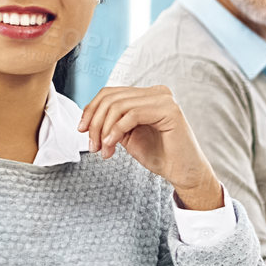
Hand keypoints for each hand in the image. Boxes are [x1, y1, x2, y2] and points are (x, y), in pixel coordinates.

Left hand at [78, 86, 221, 209]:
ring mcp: (165, 99)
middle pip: (111, 98)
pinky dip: (116, 131)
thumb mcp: (128, 135)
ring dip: (103, 130)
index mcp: (147, 95)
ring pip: (118, 106)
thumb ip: (113, 122)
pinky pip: (132, 115)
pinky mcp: (170, 111)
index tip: (82, 130)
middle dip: (95, 123)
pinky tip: (112, 146)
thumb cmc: (160, 155)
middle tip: (92, 146)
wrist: (183, 173)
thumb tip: (88, 117)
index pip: (110, 93)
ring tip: (103, 150)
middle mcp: (157, 92)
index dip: (91, 110)